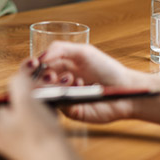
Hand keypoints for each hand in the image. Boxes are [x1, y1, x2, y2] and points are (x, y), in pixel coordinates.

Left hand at [0, 72, 70, 159]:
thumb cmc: (40, 141)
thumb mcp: (26, 102)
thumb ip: (17, 83)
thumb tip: (17, 77)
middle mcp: (0, 136)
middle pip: (0, 109)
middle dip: (15, 97)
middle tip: (29, 91)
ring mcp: (15, 143)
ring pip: (19, 115)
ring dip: (32, 106)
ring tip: (45, 102)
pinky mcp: (31, 147)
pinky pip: (32, 125)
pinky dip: (42, 116)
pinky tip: (52, 116)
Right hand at [34, 42, 148, 122]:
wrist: (125, 87)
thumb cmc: (106, 68)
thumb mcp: (83, 51)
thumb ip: (60, 49)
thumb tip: (40, 57)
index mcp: (59, 66)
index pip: (38, 67)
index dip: (33, 66)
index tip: (34, 63)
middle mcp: (59, 82)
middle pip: (38, 81)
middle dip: (42, 77)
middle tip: (51, 74)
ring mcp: (64, 97)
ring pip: (47, 94)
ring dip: (55, 85)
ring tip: (70, 78)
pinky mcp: (72, 111)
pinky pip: (60, 105)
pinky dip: (66, 94)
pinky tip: (79, 86)